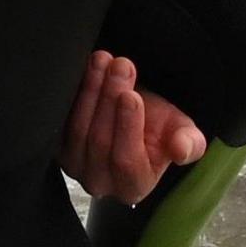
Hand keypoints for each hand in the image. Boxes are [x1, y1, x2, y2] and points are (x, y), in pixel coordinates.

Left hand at [57, 50, 203, 202]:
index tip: (132, 96)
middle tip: (121, 66)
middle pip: (99, 141)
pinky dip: (73, 93)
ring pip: (78, 129)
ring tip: (103, 60)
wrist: (131, 112)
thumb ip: (189, 142)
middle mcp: (100, 181)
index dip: (128, 127)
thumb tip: (182, 149)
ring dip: (91, 90)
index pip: (126, 161)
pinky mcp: (57, 147)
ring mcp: (74, 166)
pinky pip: (60, 121)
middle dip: (110, 97)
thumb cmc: (157, 125)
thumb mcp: (181, 130)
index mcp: (133, 185)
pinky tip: (85, 69)